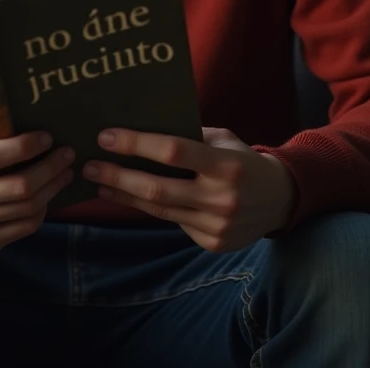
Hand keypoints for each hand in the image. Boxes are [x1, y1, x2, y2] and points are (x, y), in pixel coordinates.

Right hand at [0, 132, 74, 256]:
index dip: (25, 146)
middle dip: (51, 167)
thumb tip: (40, 137)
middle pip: (19, 186)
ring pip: (28, 208)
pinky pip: (25, 227)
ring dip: (53, 187)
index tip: (47, 137)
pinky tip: (47, 195)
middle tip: (67, 154)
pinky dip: (43, 209)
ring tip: (65, 172)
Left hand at [83, 127, 296, 251]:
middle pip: (157, 189)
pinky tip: (129, 196)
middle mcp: (221, 198)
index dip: (136, 144)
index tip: (106, 136)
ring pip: (158, 209)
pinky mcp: (211, 244)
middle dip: (118, 175)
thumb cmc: (244, 160)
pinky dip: (149, 208)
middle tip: (88, 164)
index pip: (173, 152)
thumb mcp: (223, 139)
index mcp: (226, 164)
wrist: (281, 200)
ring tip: (99, 181)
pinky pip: (172, 222)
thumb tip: (142, 125)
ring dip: (124, 194)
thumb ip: (190, 135)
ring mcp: (216, 226)